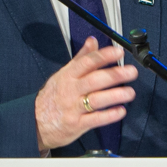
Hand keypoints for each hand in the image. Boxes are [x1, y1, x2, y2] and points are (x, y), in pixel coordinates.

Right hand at [35, 37, 137, 152]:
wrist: (34, 122)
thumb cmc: (52, 97)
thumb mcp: (63, 74)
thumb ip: (81, 58)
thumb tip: (92, 41)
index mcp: (68, 75)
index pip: (87, 62)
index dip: (104, 55)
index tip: (119, 52)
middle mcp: (71, 90)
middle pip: (95, 80)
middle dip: (115, 74)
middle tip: (131, 72)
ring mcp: (74, 108)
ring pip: (97, 99)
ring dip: (116, 95)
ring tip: (130, 92)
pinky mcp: (77, 124)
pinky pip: (95, 119)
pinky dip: (109, 115)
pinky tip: (121, 111)